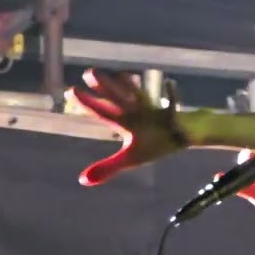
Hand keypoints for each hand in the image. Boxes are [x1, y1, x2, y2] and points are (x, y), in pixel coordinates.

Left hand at [68, 69, 184, 185]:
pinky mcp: (174, 114)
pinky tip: (170, 85)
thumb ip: (108, 168)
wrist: (183, 134)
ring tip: (122, 76)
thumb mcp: (131, 158)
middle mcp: (136, 114)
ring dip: (132, 88)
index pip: (103, 112)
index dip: (87, 104)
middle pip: (118, 99)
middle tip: (89, 73)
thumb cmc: (154, 143)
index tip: (70, 91)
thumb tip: (82, 181)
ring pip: (140, 98)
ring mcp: (155, 113)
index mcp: (125, 123)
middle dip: (105, 88)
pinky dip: (172, 96)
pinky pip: (173, 106)